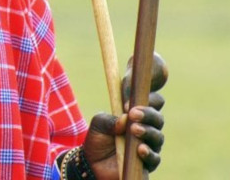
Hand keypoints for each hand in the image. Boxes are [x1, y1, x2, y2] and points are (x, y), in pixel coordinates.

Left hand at [82, 52, 166, 178]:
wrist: (93, 165)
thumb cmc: (98, 139)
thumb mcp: (98, 124)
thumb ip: (108, 119)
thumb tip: (124, 119)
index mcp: (136, 113)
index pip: (149, 98)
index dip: (146, 91)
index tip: (133, 86)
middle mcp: (147, 127)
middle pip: (157, 116)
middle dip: (147, 113)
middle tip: (132, 113)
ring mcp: (149, 145)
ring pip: (158, 135)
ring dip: (147, 131)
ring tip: (134, 129)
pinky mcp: (148, 163)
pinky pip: (154, 158)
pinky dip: (148, 152)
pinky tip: (140, 149)